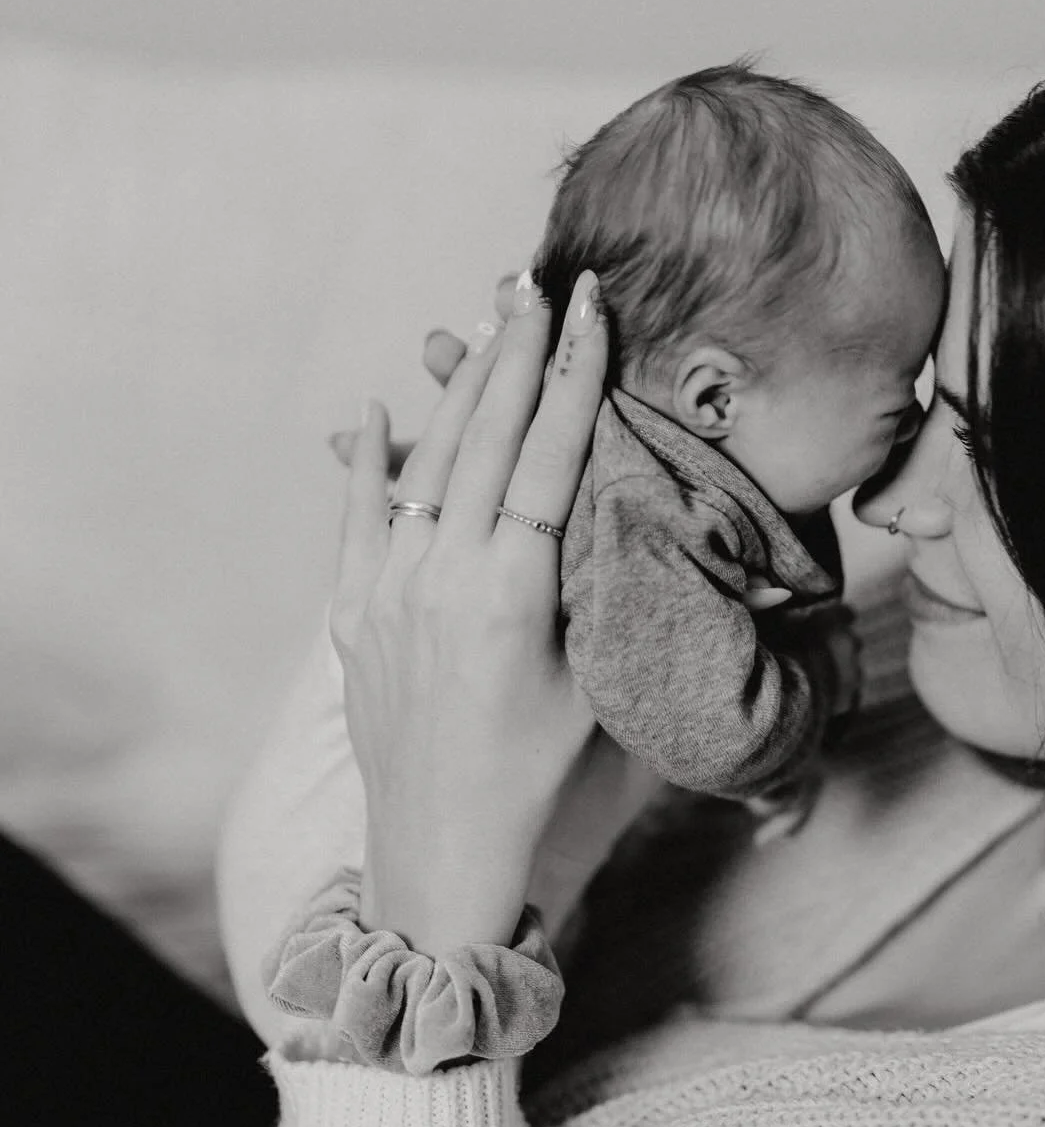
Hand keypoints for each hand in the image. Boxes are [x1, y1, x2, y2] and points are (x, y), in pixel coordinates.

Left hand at [331, 270, 606, 954]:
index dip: (576, 376)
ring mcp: (388, 591)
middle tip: (536, 281)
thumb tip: (608, 501)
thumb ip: (594, 585)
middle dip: (515, 351)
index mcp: (511, 591)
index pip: (550, 454)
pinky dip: (368, 460)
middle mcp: (441, 576)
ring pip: (426, 461)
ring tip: (483, 322)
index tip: (590, 309)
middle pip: (484, 436)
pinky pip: (359, 517)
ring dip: (458, 387)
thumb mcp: (592, 676)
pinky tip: (373, 408)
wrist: (442, 845)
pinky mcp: (353, 614)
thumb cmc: (538, 772)